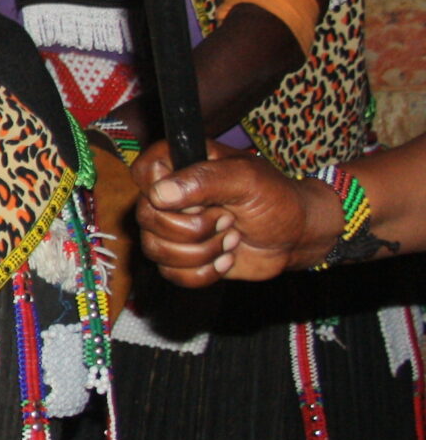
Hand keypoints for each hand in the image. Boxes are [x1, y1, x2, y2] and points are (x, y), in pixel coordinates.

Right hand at [132, 141, 334, 284]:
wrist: (295, 237)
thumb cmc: (276, 199)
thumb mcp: (246, 179)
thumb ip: (203, 179)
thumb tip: (159, 193)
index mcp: (178, 165)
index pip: (142, 175)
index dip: (167, 193)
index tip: (201, 199)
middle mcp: (167, 196)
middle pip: (146, 218)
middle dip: (195, 229)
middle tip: (227, 219)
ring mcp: (170, 229)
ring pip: (156, 250)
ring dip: (203, 252)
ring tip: (230, 238)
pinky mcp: (179, 258)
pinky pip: (171, 275)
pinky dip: (205, 273)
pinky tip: (226, 258)